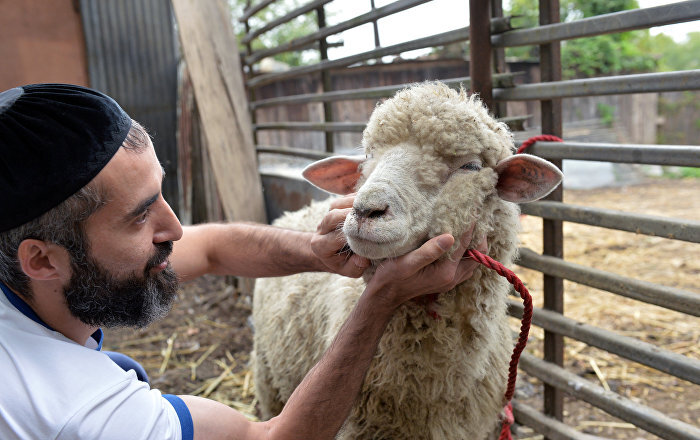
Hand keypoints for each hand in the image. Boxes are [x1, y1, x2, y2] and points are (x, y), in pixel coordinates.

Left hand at [311, 195, 370, 277]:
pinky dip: (357, 198)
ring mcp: (326, 216)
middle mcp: (321, 229)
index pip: (336, 237)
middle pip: (333, 216)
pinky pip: (344, 198)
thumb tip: (363, 257)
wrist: (335, 253)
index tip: (371, 233)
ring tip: (373, 205)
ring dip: (355, 203)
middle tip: (372, 215)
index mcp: (321, 246)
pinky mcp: (334, 207)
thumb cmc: (345, 263)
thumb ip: (356, 266)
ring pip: (337, 204)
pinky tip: (372, 200)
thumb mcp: (351, 270)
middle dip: (352, 214)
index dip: (353, 233)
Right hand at [366, 224, 487, 307]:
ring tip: (469, 227)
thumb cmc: (393, 276)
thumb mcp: (407, 262)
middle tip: (473, 217)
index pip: (465, 244)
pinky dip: (466, 253)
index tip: (472, 209)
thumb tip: (451, 237)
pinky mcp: (446, 280)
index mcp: (446, 272)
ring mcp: (451, 281)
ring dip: (473, 245)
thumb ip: (429, 251)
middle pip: (478, 255)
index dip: (470, 226)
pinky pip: (465, 266)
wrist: (385, 294)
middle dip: (478, 236)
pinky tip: (459, 242)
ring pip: (473, 261)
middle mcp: (453, 278)